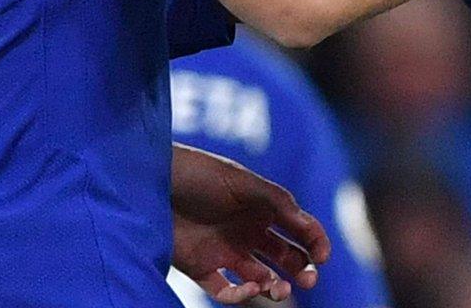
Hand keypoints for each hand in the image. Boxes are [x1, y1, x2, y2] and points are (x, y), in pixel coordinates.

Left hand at [170, 145, 331, 303]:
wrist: (148, 183)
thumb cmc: (197, 174)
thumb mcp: (242, 182)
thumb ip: (277, 202)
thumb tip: (308, 226)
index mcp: (262, 206)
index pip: (299, 228)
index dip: (315, 242)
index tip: (322, 257)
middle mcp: (247, 230)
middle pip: (284, 257)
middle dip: (301, 269)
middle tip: (308, 280)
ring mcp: (225, 250)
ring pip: (260, 278)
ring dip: (275, 287)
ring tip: (279, 290)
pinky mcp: (200, 268)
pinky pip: (226, 291)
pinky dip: (240, 296)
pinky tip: (247, 290)